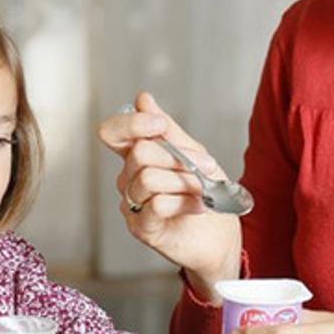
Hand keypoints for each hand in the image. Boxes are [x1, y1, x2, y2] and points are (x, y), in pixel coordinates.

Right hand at [97, 91, 241, 295]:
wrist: (221, 235)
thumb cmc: (205, 194)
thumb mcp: (193, 153)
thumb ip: (167, 130)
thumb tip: (142, 99)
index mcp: (137, 156)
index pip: (112, 133)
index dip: (131, 124)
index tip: (160, 126)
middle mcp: (129, 179)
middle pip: (139, 153)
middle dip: (178, 157)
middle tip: (205, 166)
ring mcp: (133, 204)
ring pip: (148, 178)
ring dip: (185, 181)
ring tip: (203, 189)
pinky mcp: (142, 228)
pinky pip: (156, 204)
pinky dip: (185, 202)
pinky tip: (201, 206)